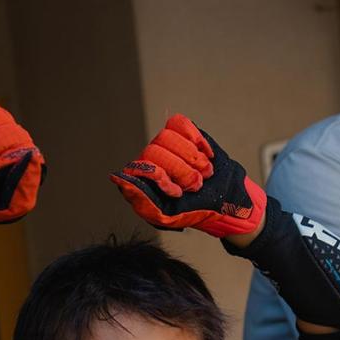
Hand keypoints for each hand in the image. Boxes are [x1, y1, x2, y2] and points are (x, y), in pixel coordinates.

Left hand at [110, 114, 265, 239]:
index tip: (179, 193)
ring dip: (193, 157)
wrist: (223, 200)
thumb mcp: (167, 216)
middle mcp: (149, 158)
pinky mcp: (181, 132)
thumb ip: (142, 201)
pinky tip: (206, 155)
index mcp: (141, 179)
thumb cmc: (192, 210)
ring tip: (204, 173)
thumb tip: (117, 177)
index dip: (163, 179)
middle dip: (182, 170)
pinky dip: (197, 139)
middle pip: (156, 150)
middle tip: (197, 185)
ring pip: (169, 135)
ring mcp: (165, 143)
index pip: (142, 166)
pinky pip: (181, 123)